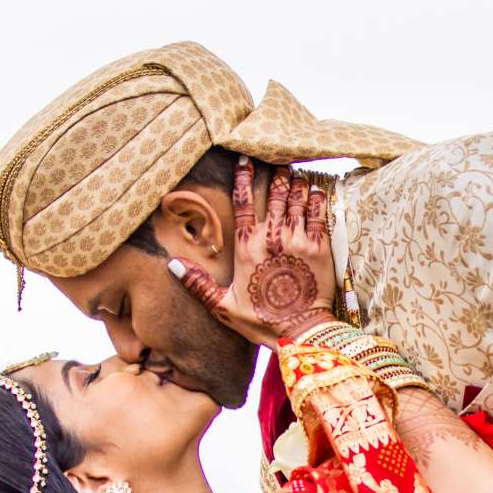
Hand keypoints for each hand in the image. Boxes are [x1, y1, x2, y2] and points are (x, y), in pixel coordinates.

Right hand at [170, 169, 336, 345]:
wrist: (300, 332)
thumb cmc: (261, 321)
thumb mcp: (223, 305)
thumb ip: (198, 283)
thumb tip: (172, 265)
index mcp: (246, 247)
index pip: (242, 201)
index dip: (243, 177)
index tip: (246, 161)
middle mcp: (271, 237)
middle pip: (274, 194)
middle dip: (277, 175)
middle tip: (279, 164)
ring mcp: (298, 239)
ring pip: (297, 198)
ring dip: (297, 184)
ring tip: (296, 174)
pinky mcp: (320, 247)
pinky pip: (319, 213)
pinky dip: (317, 199)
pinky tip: (315, 191)